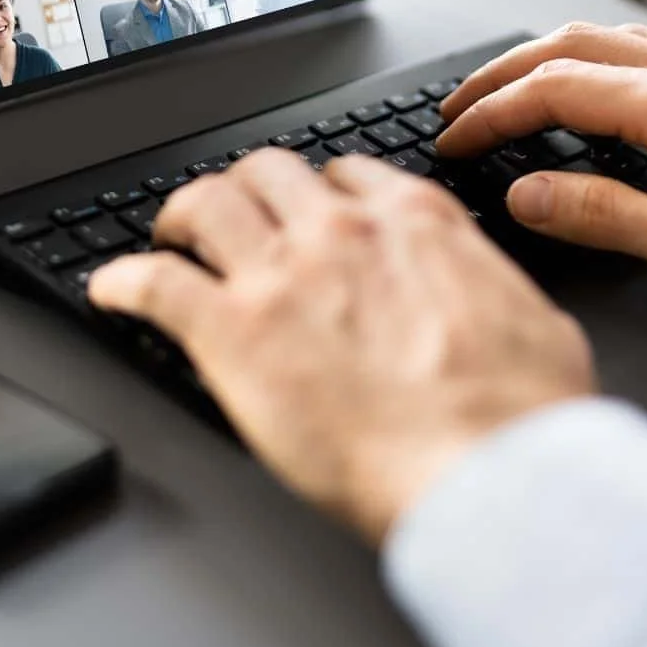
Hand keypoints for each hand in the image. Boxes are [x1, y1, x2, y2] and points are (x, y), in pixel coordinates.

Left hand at [88, 148, 593, 545]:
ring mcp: (280, 275)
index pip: (346, 176)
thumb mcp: (533, 323)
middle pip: (265, 173)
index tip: (308, 215)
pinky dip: (123, 281)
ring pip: (203, 204)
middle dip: (243, 192)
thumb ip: (492, 294)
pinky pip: (152, 282)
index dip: (317, 195)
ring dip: (179, 218)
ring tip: (168, 237)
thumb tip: (492, 305)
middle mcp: (339, 232)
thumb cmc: (521, 416)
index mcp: (414, 223)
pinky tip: (112, 291)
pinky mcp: (230, 331)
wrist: (489, 473)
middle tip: (231, 219)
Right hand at [436, 23, 646, 341]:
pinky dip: (594, 68)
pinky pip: (646, 59)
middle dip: (503, 74)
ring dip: (547, 63)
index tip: (451, 140)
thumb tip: (523, 193)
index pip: (553, 89)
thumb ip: (596, 215)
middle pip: (573, 47)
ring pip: (611, 44)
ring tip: (507, 94)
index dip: (490, 115)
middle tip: (456, 107)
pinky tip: (591, 99)